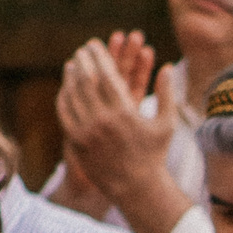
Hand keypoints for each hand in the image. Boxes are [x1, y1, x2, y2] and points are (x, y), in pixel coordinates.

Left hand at [57, 32, 170, 200]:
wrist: (136, 187)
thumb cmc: (154, 154)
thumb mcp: (167, 124)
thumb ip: (167, 94)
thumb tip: (166, 67)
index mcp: (126, 113)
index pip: (107, 75)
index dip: (99, 56)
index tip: (95, 45)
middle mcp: (104, 120)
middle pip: (87, 81)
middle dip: (83, 61)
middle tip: (82, 50)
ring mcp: (88, 132)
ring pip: (73, 95)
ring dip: (71, 76)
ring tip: (72, 64)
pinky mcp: (77, 142)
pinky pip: (66, 113)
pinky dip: (64, 97)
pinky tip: (66, 88)